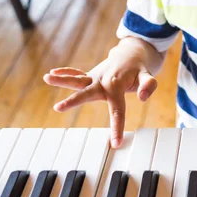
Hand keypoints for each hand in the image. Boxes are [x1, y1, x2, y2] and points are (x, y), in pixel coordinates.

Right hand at [43, 39, 157, 147]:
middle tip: (59, 107)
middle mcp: (102, 82)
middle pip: (87, 93)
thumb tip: (143, 97)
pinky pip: (77, 74)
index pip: (117, 111)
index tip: (115, 143)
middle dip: (73, 101)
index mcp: (116, 87)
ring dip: (62, 79)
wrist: (131, 53)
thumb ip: (148, 85)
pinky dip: (66, 73)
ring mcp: (94, 78)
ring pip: (77, 79)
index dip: (117, 128)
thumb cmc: (139, 68)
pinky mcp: (90, 77)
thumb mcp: (148, 75)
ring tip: (47, 77)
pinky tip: (52, 73)